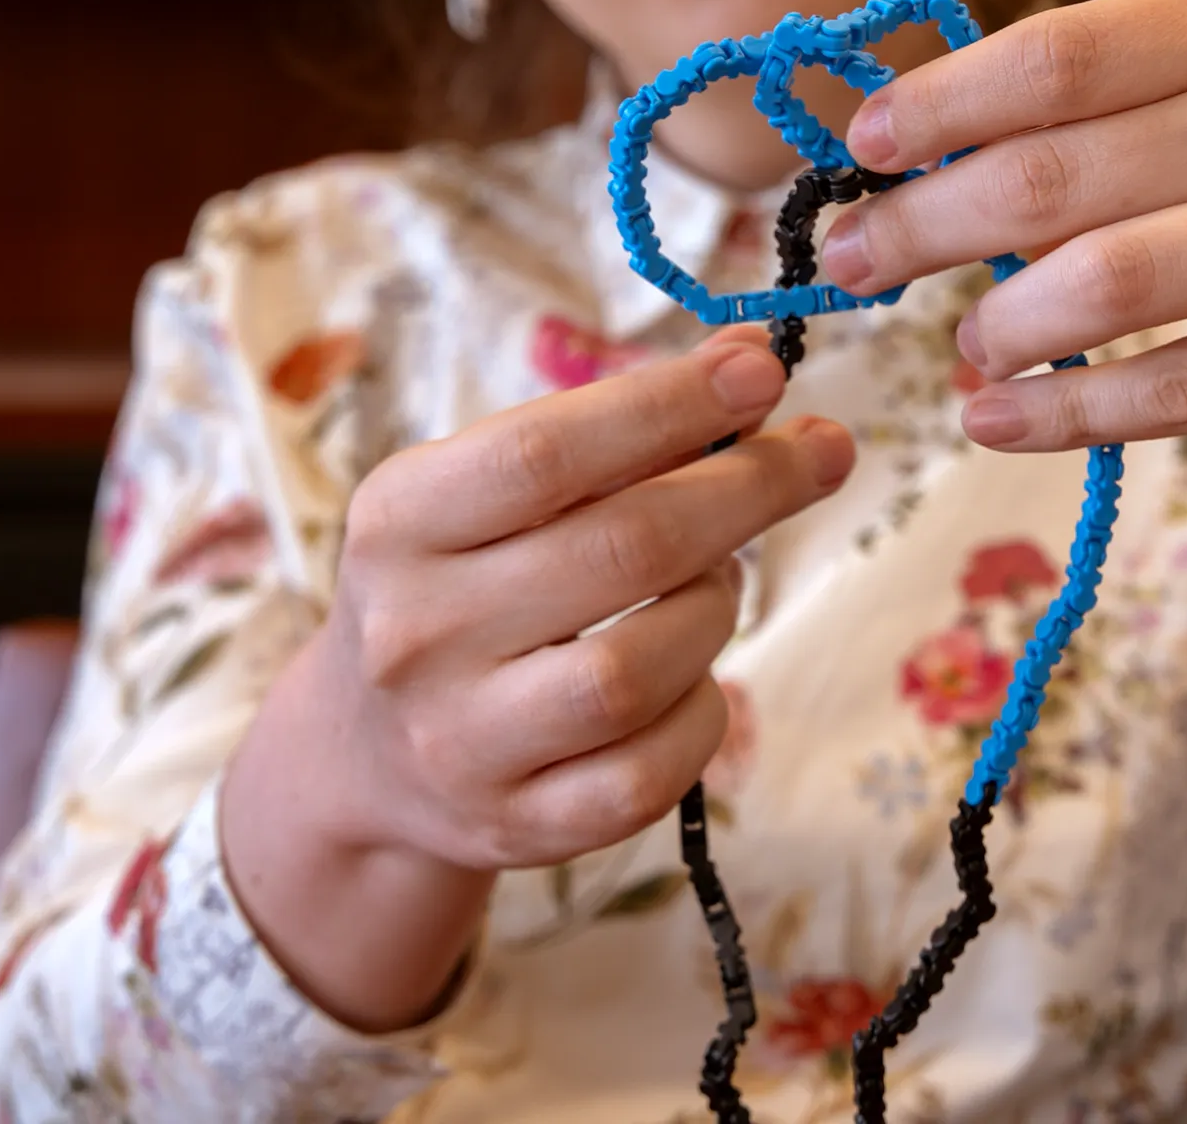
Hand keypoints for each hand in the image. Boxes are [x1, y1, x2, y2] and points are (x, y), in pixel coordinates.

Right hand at [269, 328, 852, 872]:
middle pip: (622, 551)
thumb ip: (610, 427)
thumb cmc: (463, 583)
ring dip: (715, 606)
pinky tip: (692, 674)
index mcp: (399, 522)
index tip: (761, 369)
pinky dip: (701, 711)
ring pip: (641, 671)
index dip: (667, 406)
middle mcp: (416, 634)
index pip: (545, 454)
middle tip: (818, 453)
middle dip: (747, 490)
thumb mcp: (487, 492)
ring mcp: (463, 743)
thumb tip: (749, 359)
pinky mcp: (518, 826)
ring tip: (717, 578)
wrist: (368, 755)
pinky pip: (651, 772)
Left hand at [820, 0, 1186, 452]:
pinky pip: (1179, 391)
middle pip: (1057, 178)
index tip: (862, 146)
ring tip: (961, 347)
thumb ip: (1138, 78)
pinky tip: (1001, 420)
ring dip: (999, 328)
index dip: (941, 105)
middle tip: (851, 262)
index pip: (1062, 56)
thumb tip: (940, 122)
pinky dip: (1068, 414)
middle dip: (924, 225)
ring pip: (1108, 289)